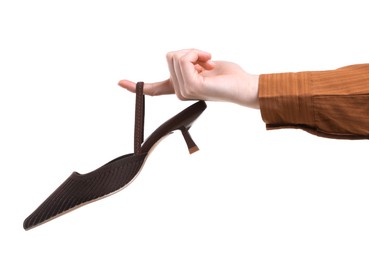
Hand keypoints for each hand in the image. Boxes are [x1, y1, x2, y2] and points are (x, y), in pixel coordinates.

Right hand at [118, 49, 259, 108]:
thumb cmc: (228, 76)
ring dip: (195, 52)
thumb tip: (184, 58)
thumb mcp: (203, 64)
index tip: (120, 83)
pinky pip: (184, 59)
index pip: (154, 89)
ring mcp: (184, 91)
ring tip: (209, 63)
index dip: (136, 87)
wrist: (244, 86)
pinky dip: (198, 54)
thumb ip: (189, 63)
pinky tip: (210, 64)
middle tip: (207, 61)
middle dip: (190, 51)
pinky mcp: (191, 87)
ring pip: (177, 56)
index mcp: (180, 87)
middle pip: (170, 56)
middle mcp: (180, 92)